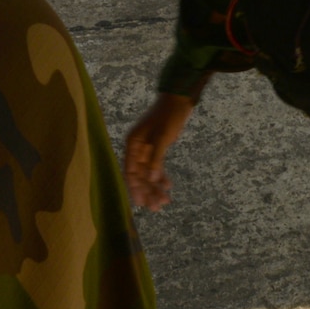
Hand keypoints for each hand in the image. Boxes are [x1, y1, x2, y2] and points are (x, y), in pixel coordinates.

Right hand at [123, 93, 195, 210]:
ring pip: (148, 173)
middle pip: (139, 175)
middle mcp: (137, 147)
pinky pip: (156, 167)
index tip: (140, 203)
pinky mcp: (157, 148)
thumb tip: (150, 179)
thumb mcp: (162, 137)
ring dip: (155, 187)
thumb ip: (155, 158)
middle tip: (157, 208)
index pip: (130, 171)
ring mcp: (146, 148)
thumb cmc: (169, 116)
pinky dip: (161, 177)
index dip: (134, 188)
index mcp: (133, 143)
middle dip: (147, 192)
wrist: (179, 100)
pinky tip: (168, 186)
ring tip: (165, 201)